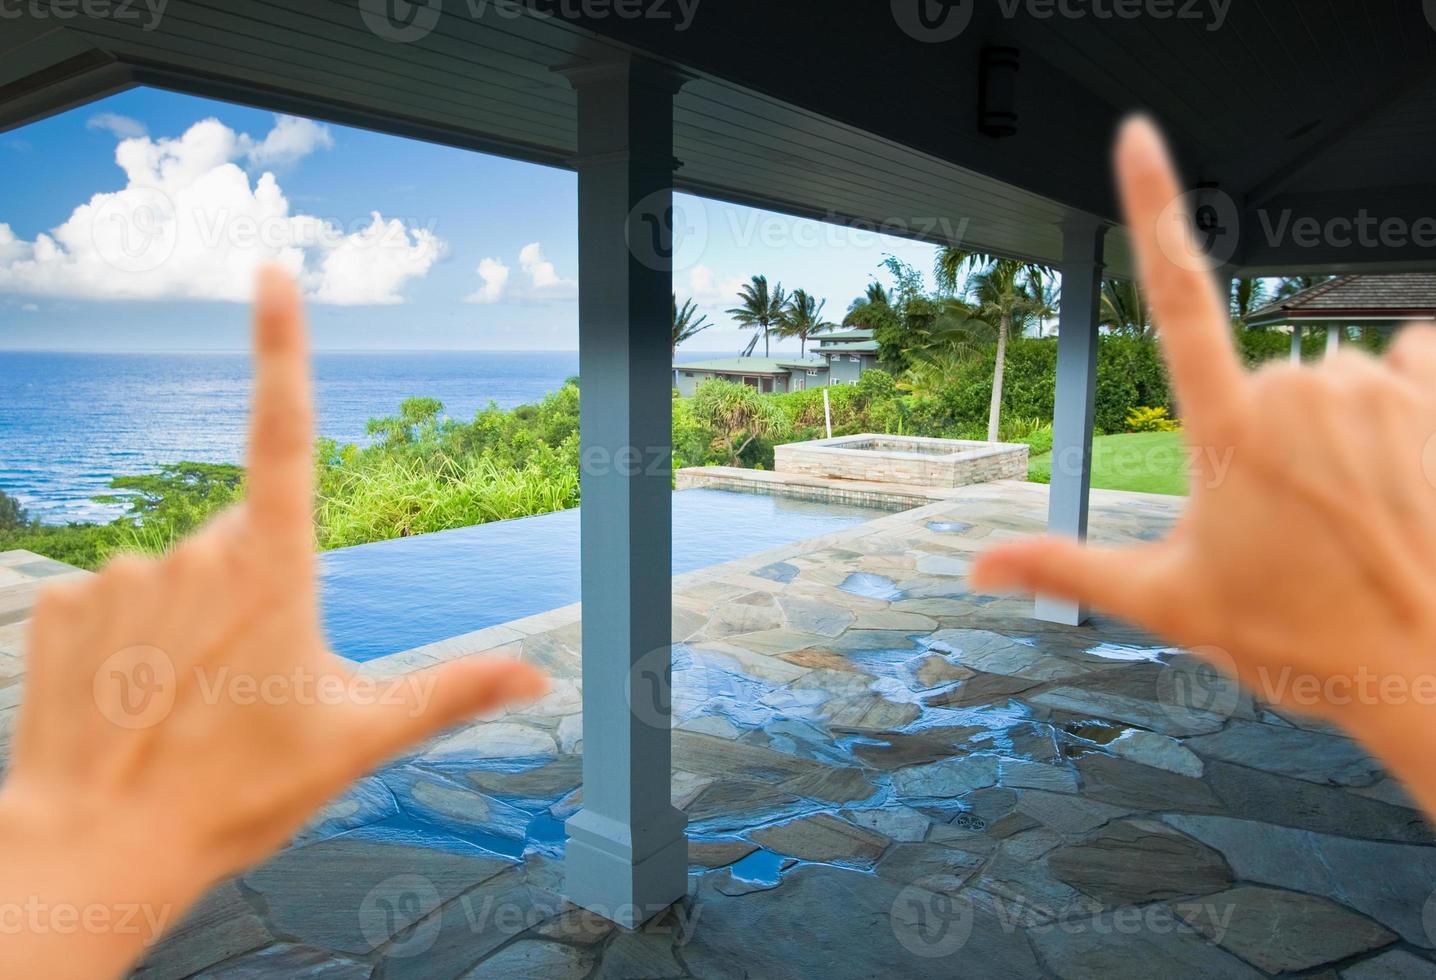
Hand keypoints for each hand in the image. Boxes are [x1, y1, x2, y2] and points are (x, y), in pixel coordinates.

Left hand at [0, 268, 547, 978]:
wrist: (95, 852)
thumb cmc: (237, 794)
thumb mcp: (359, 739)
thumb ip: (453, 690)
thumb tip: (542, 677)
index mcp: (271, 568)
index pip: (283, 430)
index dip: (282, 343)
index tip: (272, 272)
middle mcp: (191, 553)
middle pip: (244, 541)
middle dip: (257, 594)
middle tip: (253, 687)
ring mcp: (119, 576)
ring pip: (179, 574)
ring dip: (193, 622)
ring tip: (190, 706)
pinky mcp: (62, 606)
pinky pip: (114, 599)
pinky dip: (131, 640)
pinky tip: (133, 701)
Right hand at [973, 118, 1435, 813]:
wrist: (1429, 669)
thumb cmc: (1302, 638)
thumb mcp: (1167, 604)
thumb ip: (1064, 565)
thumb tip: (976, 567)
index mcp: (1224, 430)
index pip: (1173, 293)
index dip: (1151, 204)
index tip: (1136, 135)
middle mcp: (1299, 390)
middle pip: (1262, 375)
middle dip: (1265, 434)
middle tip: (1282, 521)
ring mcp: (1372, 390)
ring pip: (1331, 374)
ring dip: (1332, 423)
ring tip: (1346, 509)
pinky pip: (1408, 357)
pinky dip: (1400, 395)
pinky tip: (1401, 459)